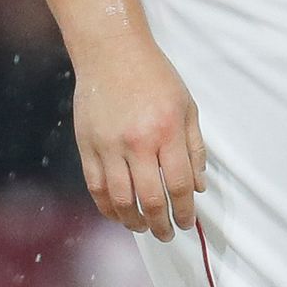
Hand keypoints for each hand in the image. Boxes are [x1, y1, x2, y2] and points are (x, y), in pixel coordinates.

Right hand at [72, 32, 206, 240]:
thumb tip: (199, 186)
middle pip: (151, 199)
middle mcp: (137, 143)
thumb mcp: (187, 106)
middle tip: (168, 234)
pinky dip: (107, 207)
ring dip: (134, 221)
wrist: (112, 52)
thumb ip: (195, 148)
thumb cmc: (154, 76)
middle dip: (162, 224)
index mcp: (167, 132)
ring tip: (144, 228)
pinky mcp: (87, 145)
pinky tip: (119, 214)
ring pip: (120, 200)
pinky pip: (96, 187)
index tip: (188, 221)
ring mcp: (108, 146)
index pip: (179, 185)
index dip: (186, 210)